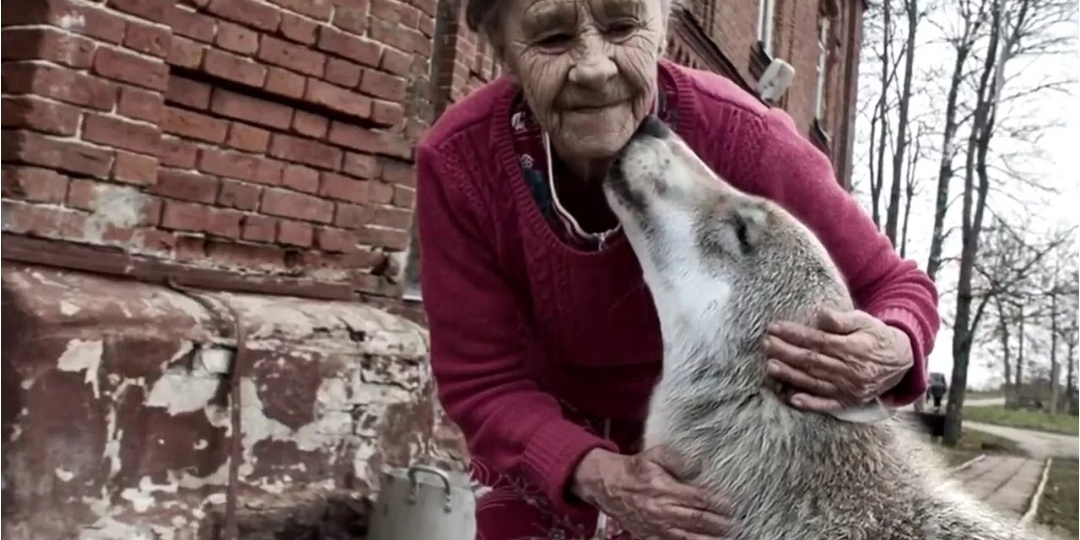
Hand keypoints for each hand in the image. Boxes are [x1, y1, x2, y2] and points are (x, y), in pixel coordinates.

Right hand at [570, 446, 733, 539]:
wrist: (608, 486)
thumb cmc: (636, 469)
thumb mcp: (655, 455)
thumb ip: (679, 458)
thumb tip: (701, 464)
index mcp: (665, 489)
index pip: (700, 498)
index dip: (720, 503)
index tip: (734, 505)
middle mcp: (662, 511)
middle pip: (699, 521)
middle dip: (722, 523)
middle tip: (738, 523)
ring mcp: (657, 528)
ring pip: (690, 538)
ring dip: (711, 539)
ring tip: (728, 537)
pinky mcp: (651, 538)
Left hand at [763, 308, 913, 412]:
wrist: (902, 361)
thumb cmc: (877, 337)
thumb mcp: (865, 321)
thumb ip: (842, 320)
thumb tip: (820, 314)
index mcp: (853, 349)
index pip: (817, 341)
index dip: (794, 335)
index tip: (775, 327)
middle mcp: (849, 371)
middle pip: (811, 361)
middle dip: (785, 352)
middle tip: (766, 344)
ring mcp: (848, 388)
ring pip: (814, 382)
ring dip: (790, 375)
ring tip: (770, 367)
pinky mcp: (848, 401)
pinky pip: (826, 404)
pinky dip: (809, 403)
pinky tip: (791, 398)